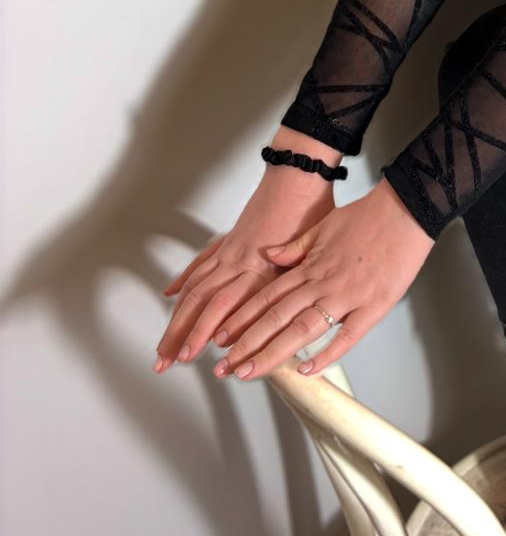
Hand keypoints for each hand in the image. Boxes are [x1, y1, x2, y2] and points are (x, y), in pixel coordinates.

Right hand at [154, 164, 336, 372]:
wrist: (299, 173)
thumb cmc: (310, 210)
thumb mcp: (311, 253)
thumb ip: (291, 283)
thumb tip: (275, 318)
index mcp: (260, 267)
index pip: (223, 307)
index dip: (203, 332)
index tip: (190, 355)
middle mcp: (238, 260)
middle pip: (199, 303)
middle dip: (179, 334)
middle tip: (166, 361)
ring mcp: (230, 249)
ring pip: (195, 288)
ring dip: (177, 318)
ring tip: (164, 344)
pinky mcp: (229, 238)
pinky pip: (202, 263)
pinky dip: (185, 281)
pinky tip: (172, 296)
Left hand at [213, 177, 435, 380]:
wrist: (406, 209)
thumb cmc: (368, 215)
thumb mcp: (324, 225)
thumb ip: (296, 247)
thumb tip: (269, 255)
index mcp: (310, 265)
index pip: (267, 298)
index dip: (242, 319)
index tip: (222, 338)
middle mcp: (323, 283)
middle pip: (277, 319)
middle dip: (247, 345)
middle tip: (224, 367)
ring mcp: (348, 295)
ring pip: (302, 330)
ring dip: (272, 354)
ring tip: (249, 372)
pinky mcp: (374, 306)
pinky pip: (346, 336)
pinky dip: (326, 355)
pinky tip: (306, 370)